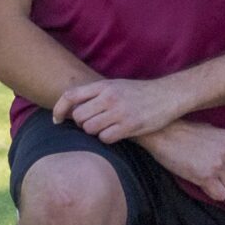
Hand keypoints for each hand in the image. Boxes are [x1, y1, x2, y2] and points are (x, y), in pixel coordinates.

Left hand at [53, 74, 190, 144]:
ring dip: (95, 132)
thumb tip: (72, 107)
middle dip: (82, 123)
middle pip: (78, 117)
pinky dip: (107, 139)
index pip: (70, 96)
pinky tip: (117, 133)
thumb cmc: (140, 93)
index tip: (56, 120)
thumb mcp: (117, 85)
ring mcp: (119, 112)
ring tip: (107, 127)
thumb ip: (96, 93)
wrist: (168, 96)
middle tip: (94, 123)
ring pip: (90, 129)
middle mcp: (109, 97)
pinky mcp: (129, 126)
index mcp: (104, 86)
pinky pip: (105, 139)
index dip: (59, 109)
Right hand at [138, 119, 224, 203]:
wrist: (163, 134)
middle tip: (209, 174)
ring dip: (219, 187)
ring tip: (204, 178)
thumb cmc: (184, 132)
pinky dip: (212, 193)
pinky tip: (202, 185)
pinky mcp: (206, 176)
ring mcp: (218, 164)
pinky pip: (220, 195)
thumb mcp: (212, 131)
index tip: (223, 170)